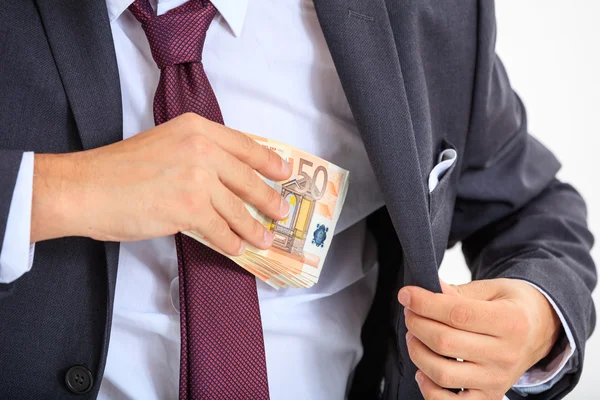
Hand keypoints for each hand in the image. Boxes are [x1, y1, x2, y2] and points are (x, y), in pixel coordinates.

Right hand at [31, 113, 291, 254]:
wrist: (85, 188)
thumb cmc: (118, 169)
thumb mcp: (164, 143)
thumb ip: (198, 153)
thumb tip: (227, 178)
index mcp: (196, 128)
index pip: (245, 146)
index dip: (270, 162)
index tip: (285, 173)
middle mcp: (202, 149)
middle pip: (248, 179)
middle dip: (269, 200)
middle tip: (282, 212)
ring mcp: (197, 179)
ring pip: (237, 209)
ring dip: (254, 228)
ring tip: (265, 239)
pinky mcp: (189, 208)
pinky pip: (219, 229)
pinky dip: (230, 241)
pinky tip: (236, 247)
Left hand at [398, 278, 560, 399]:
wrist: (541, 331)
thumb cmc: (511, 306)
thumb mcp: (491, 289)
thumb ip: (457, 292)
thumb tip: (424, 291)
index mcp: (510, 321)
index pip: (456, 314)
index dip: (424, 303)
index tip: (406, 294)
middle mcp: (506, 354)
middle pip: (445, 342)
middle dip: (417, 323)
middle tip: (410, 312)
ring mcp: (497, 380)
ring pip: (442, 373)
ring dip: (417, 352)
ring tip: (414, 336)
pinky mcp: (489, 397)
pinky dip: (429, 389)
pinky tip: (423, 370)